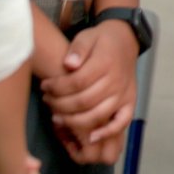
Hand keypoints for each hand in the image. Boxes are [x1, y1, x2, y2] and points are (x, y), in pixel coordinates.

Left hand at [41, 19, 138, 157]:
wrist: (125, 40)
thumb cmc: (101, 41)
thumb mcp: (87, 37)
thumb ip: (78, 49)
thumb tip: (68, 64)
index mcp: (105, 63)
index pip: (77, 82)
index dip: (57, 87)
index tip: (44, 86)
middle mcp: (116, 81)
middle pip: (84, 101)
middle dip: (60, 104)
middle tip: (47, 101)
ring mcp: (124, 94)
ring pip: (97, 115)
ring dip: (74, 121)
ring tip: (57, 116)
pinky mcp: (129, 102)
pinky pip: (121, 122)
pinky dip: (108, 132)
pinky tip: (92, 137)